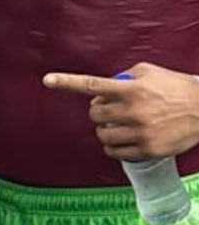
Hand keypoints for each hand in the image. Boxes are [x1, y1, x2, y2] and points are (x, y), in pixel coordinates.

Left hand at [43, 62, 198, 159]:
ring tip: (116, 126)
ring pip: (102, 134)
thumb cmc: (177, 88)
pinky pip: (115, 152)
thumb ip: (125, 76)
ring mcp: (140, 132)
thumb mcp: (151, 72)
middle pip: (94, 114)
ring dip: (104, 130)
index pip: (92, 85)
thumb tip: (104, 85)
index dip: (67, 82)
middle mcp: (133, 111)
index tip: (47, 80)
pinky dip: (113, 147)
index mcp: (132, 89)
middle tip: (110, 110)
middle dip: (98, 111)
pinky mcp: (147, 149)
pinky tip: (121, 140)